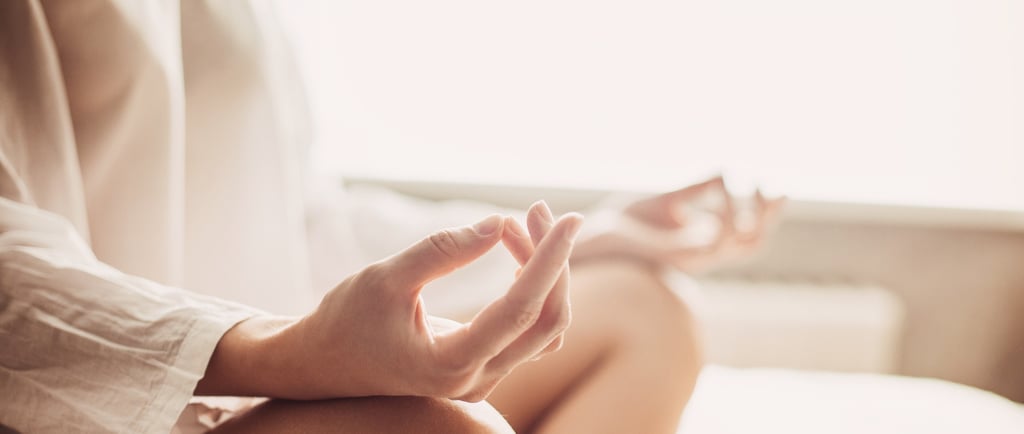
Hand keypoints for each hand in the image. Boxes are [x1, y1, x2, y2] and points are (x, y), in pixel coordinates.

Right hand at [199, 203, 581, 401]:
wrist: (322, 363)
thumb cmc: (346, 320)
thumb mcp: (384, 278)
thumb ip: (441, 252)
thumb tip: (498, 223)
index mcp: (452, 364)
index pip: (522, 310)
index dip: (550, 260)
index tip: (567, 218)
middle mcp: (476, 381)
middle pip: (546, 320)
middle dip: (550, 261)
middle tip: (536, 210)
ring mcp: (484, 380)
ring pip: (543, 327)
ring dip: (541, 273)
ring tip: (515, 226)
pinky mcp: (483, 368)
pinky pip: (528, 332)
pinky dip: (530, 290)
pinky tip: (516, 256)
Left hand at [572, 176, 784, 272]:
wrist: (595, 235)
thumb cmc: (628, 220)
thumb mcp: (671, 199)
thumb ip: (699, 189)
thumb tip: (727, 171)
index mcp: (702, 243)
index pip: (748, 235)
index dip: (768, 213)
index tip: (777, 186)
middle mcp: (703, 253)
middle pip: (753, 242)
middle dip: (768, 213)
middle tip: (772, 185)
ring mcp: (693, 257)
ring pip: (744, 242)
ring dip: (752, 211)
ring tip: (746, 183)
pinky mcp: (679, 255)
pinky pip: (718, 238)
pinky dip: (727, 212)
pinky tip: (719, 190)